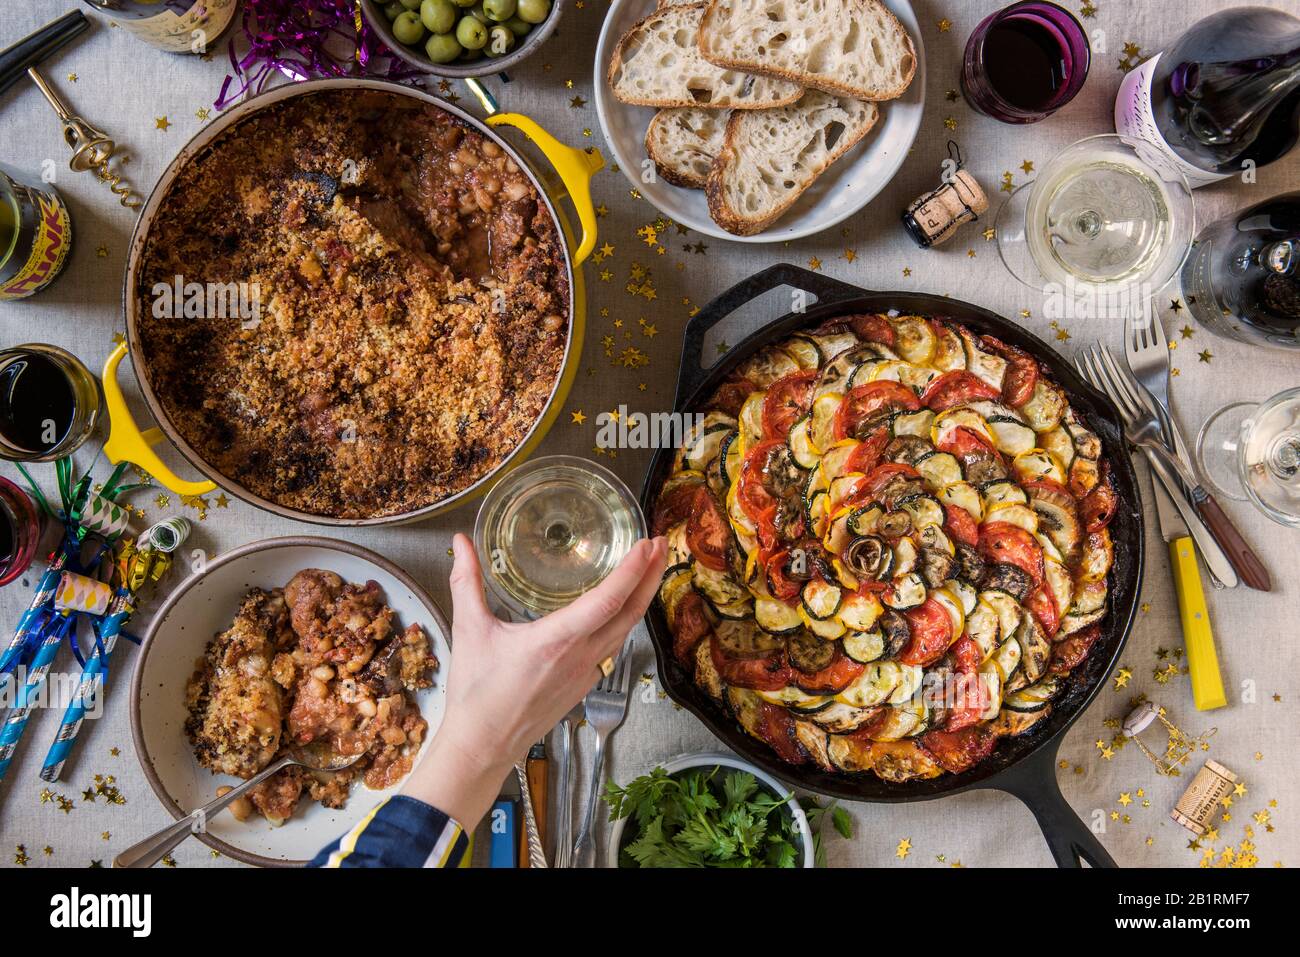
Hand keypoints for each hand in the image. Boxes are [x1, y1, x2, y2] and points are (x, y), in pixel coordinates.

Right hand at [400, 532, 667, 829]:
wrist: (483, 746)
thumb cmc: (476, 693)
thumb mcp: (469, 629)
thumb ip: (467, 581)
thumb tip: (460, 543)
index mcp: (556, 641)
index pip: (607, 601)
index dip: (631, 571)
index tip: (646, 546)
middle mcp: (579, 657)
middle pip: (630, 613)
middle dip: (651, 576)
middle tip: (661, 545)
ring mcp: (586, 673)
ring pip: (625, 631)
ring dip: (641, 598)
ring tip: (648, 570)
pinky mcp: (584, 685)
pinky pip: (613, 648)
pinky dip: (624, 622)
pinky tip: (621, 611)